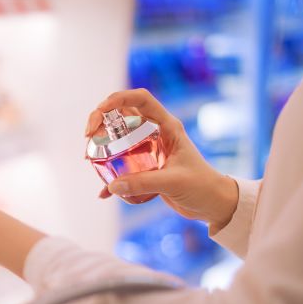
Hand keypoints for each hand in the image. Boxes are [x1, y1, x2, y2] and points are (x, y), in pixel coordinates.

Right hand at [85, 89, 238, 230]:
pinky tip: (104, 191)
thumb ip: (143, 183)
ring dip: (101, 144)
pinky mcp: (145, 167)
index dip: (117, 98)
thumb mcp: (173, 182)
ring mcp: (149, 149)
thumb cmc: (202, 187)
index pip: (140, 99)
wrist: (213, 204)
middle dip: (101, 120)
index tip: (99, 113)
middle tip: (88, 137)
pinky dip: (110, 176)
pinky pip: (122, 164)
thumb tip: (111, 186)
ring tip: (89, 159)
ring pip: (118, 137)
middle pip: (123, 114)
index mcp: (167, 126)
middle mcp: (156, 133)